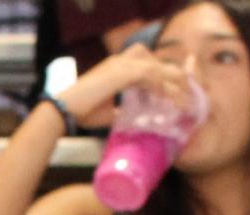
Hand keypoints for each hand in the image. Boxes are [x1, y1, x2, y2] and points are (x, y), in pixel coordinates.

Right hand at [62, 41, 197, 128]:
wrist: (63, 109)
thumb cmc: (80, 112)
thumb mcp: (108, 112)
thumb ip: (122, 110)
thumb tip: (134, 119)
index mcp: (119, 66)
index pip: (149, 65)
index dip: (163, 77)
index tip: (173, 94)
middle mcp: (123, 60)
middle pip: (158, 62)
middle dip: (174, 78)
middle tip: (186, 96)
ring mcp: (123, 64)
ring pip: (158, 68)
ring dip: (173, 84)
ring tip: (184, 100)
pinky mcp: (122, 72)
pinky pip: (151, 76)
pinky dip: (163, 87)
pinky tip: (170, 100)